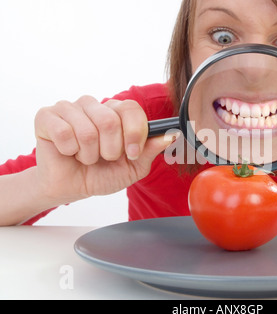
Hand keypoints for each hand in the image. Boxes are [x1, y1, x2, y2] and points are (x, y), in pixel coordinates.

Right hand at [34, 95, 175, 204]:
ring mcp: (70, 108)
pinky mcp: (47, 116)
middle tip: (103, 158)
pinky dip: (69, 150)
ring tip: (85, 156)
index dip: (134, 133)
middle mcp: (94, 105)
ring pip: (87, 129)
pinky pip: (63, 132)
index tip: (133, 153)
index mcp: (116, 113)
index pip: (131, 109)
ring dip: (89, 154)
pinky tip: (67, 152)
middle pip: (110, 120)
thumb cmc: (102, 174)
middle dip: (110, 150)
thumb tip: (171, 135)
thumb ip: (150, 150)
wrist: (72, 187)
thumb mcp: (133, 166)